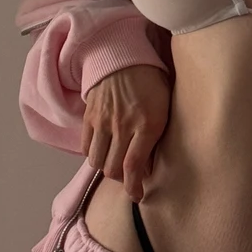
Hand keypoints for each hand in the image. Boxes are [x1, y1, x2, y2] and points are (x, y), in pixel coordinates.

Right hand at [81, 64, 171, 201]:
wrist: (124, 54)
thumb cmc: (152, 80)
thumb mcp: (165, 106)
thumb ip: (156, 136)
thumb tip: (146, 166)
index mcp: (146, 123)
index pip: (133, 166)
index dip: (133, 188)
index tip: (137, 196)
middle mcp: (122, 125)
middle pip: (113, 168)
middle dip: (121, 180)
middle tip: (128, 178)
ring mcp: (103, 121)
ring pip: (97, 160)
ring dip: (106, 168)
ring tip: (115, 164)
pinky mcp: (89, 116)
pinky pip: (86, 146)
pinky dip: (93, 154)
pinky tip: (103, 150)